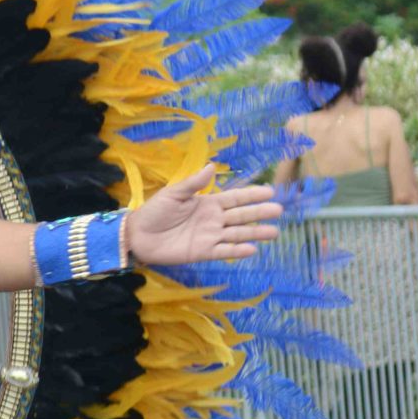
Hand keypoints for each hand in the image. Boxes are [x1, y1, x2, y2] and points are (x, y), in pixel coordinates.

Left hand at [123, 166, 281, 265]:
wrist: (138, 235)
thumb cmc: (154, 212)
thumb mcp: (173, 193)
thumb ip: (194, 184)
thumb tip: (212, 166)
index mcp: (208, 203)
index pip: (235, 198)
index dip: (252, 195)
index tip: (270, 191)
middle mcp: (213, 220)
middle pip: (241, 216)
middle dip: (260, 213)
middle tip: (279, 210)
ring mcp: (209, 237)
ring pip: (237, 234)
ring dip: (255, 233)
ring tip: (274, 232)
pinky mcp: (202, 252)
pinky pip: (223, 251)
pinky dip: (236, 251)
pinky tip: (252, 249)